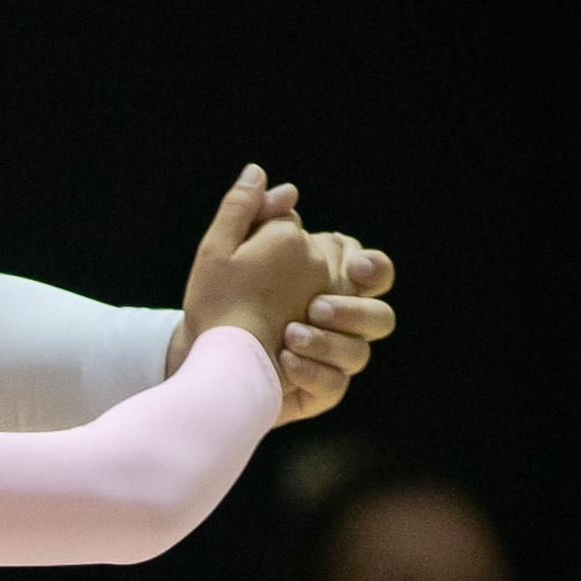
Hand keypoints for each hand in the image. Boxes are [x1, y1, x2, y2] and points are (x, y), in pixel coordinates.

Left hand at [165, 170, 396, 424]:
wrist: (199, 351)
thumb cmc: (216, 298)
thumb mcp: (223, 251)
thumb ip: (251, 213)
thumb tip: (287, 190)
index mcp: (329, 281)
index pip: (374, 271)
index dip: (374, 268)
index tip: (355, 267)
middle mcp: (339, 322)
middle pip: (380, 317)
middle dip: (353, 311)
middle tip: (316, 307)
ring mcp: (331, 359)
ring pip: (359, 354)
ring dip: (329, 342)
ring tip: (289, 336)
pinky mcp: (317, 391)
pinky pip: (334, 386)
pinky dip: (313, 373)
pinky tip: (284, 362)